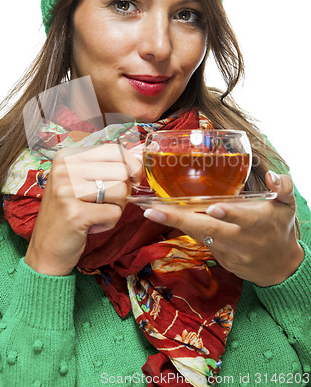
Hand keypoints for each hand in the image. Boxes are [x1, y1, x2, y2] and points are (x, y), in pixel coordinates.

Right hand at [25, 143, 141, 275]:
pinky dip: (110, 222)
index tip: (133, 179)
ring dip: (116, 208)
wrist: (46, 249)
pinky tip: (92, 225)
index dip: (131, 165)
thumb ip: (105, 167)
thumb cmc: (69, 212)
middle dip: (123, 191)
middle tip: (107, 203)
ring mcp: (67, 190)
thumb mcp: (79, 181)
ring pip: (121, 192)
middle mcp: (64, 169)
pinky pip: (114, 213)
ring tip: (97, 214)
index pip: (114, 150)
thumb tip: (140, 160)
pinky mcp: (74, 214)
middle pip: (121, 172)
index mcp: (67, 157)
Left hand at [144, 171, 303, 286]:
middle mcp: (242, 241)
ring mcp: (230, 253)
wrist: (280, 267)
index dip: (230, 214)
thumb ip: (283, 187)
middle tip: (154, 211)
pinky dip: (187, 230)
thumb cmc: (281, 229)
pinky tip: (169, 218)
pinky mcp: (221, 259)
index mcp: (259, 224)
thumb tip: (271, 175)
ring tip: (153, 211)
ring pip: (201, 236)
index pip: (244, 219)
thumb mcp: (288, 206)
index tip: (213, 208)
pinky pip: (202, 242)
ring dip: (176, 224)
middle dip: (180, 221)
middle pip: (210, 231)